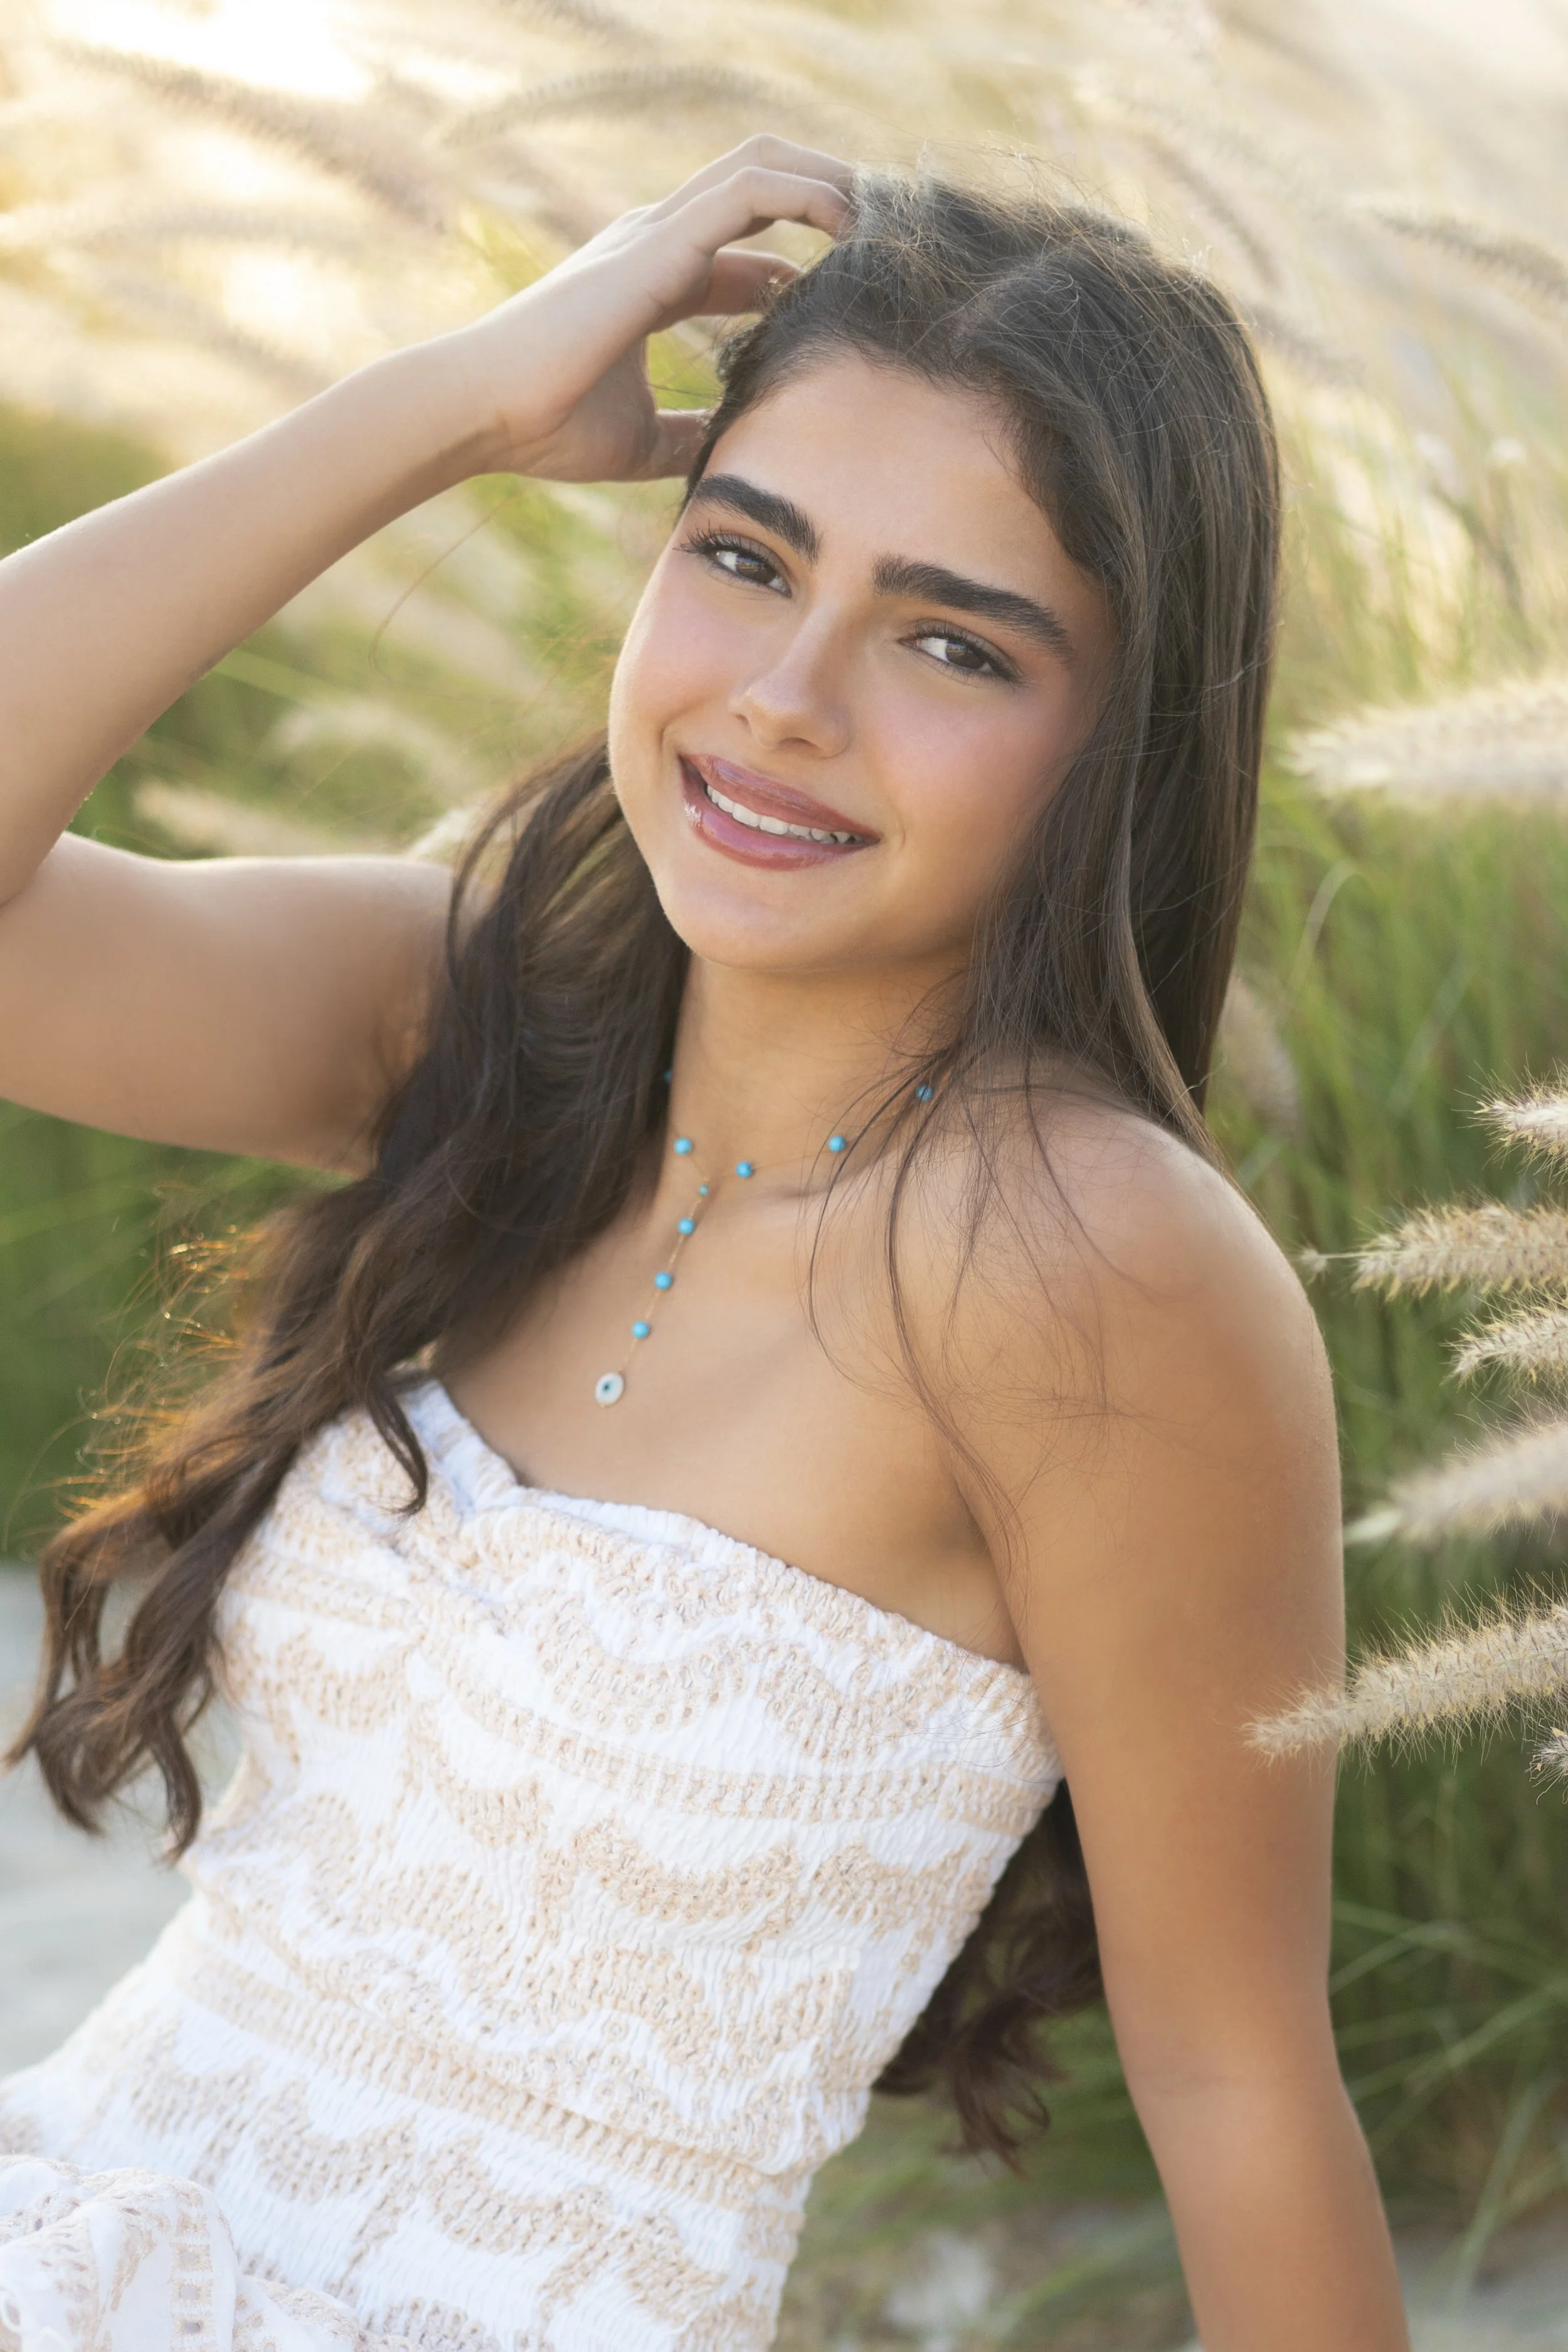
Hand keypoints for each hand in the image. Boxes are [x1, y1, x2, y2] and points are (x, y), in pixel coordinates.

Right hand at [447, 135, 855, 484]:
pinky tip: (850, 222)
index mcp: (650, 278)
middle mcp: (656, 241)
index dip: (796, 265)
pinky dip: (808, 191)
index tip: (847, 293)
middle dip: (824, 195)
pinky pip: (751, 189)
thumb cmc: (547, 428)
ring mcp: (657, 233)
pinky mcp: (659, 242)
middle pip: (756, 186)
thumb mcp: (642, 440)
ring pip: (761, 167)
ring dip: (827, 179)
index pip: (739, 252)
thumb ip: (688, 433)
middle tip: (881, 235)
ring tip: (881, 214)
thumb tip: (731, 451)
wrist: (485, 413)